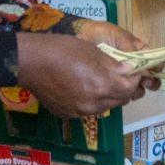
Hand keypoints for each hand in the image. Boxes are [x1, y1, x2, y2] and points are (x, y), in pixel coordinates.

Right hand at [15, 32, 151, 116]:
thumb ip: (114, 65)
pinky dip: (91, 100)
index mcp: (102, 86)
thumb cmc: (62, 50)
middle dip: (123, 87)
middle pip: (120, 100)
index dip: (135, 78)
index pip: (130, 88)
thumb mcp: (93, 51)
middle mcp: (94, 105)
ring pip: (105, 106)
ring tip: (98, 79)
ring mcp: (80, 112)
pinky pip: (88, 109)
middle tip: (118, 74)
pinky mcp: (68, 115)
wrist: (30, 62)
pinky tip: (80, 87)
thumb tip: (131, 70)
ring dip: (108, 95)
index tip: (134, 69)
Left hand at [73, 20, 160, 92]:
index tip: (155, 69)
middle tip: (145, 81)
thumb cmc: (101, 34)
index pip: (153, 61)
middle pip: (148, 78)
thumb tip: (148, 68)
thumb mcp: (120, 38)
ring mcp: (121, 76)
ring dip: (138, 89)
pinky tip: (122, 92)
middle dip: (151, 81)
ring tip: (133, 87)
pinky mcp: (110, 85)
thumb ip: (134, 52)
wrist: (79, 37)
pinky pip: (122, 94)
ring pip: (137, 88)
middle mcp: (132, 65)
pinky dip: (125, 94)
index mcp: (138, 51)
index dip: (157, 66)